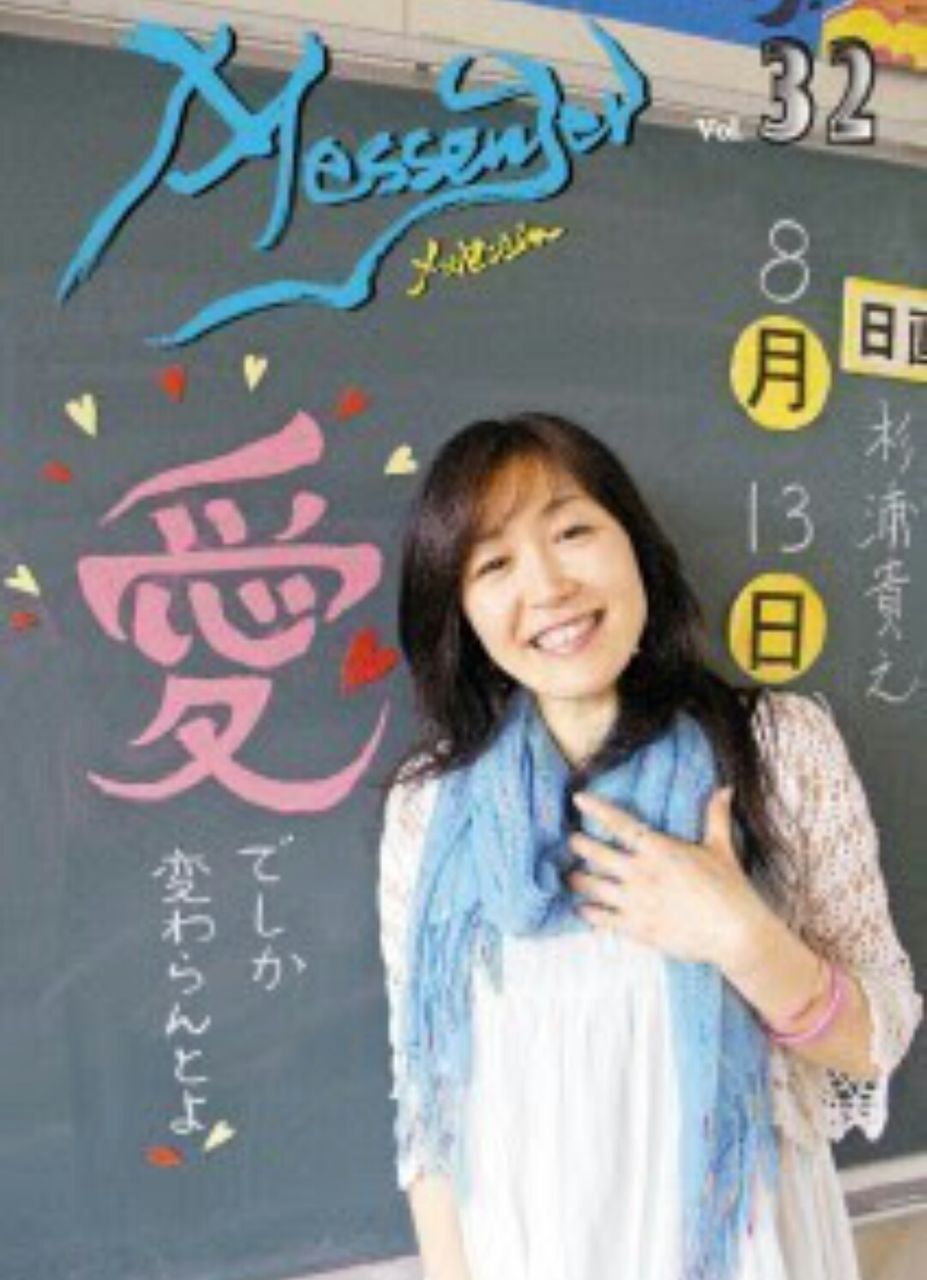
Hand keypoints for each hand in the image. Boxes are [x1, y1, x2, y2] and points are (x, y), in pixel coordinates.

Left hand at [564, 787, 767, 968]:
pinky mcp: (637, 928)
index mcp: (660, 850)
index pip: (621, 824)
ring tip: (570, 876)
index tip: (578, 799)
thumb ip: (716, 816)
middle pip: (597, 854)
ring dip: (577, 880)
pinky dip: (588, 912)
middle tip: (571, 841)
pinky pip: (602, 918)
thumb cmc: (730, 889)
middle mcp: (642, 873)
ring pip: (593, 886)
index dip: (597, 810)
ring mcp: (636, 902)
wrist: (735, 934)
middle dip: (580, 845)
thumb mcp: (721, 848)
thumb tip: (725, 788)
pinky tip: (582, 909)